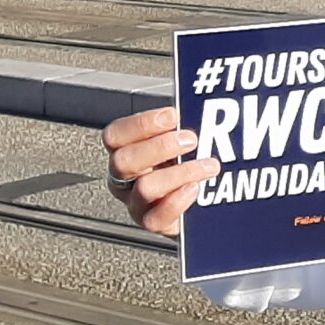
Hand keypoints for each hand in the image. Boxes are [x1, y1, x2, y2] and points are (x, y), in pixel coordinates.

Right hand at [103, 105, 215, 235]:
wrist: (196, 201)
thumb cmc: (184, 161)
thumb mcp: (178, 137)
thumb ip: (179, 124)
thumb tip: (197, 102)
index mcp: (124, 150)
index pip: (116, 135)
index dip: (142, 124)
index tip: (172, 116)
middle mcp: (124, 177)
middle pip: (124, 161)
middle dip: (160, 147)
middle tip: (191, 139)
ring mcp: (135, 202)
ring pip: (144, 188)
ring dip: (180, 173)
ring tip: (208, 165)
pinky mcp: (152, 222)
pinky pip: (155, 219)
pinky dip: (177, 202)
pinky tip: (196, 189)